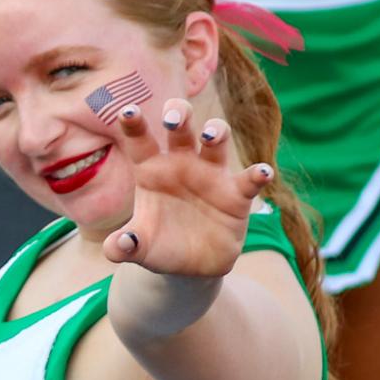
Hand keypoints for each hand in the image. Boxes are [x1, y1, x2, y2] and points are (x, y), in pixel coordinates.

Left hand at [103, 101, 274, 277]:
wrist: (191, 267)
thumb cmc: (160, 247)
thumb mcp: (140, 249)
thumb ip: (124, 246)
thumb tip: (116, 248)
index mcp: (152, 169)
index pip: (140, 140)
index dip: (134, 124)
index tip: (127, 111)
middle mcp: (182, 164)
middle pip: (181, 127)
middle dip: (179, 115)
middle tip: (173, 119)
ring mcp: (211, 175)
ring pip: (216, 139)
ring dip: (216, 132)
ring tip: (210, 137)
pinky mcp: (236, 194)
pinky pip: (249, 179)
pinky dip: (258, 174)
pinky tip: (263, 172)